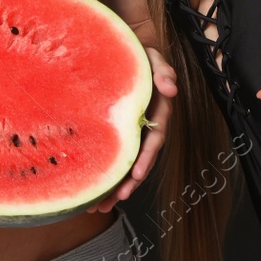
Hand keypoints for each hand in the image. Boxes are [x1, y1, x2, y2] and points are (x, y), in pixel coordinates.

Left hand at [88, 46, 179, 212]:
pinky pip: (113, 157)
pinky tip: (89, 191)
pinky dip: (104, 175)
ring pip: (126, 164)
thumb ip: (163, 71)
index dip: (147, 157)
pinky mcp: (116, 135)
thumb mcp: (152, 58)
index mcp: (158, 113)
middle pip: (140, 160)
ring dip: (115, 186)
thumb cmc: (139, 56)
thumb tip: (171, 90)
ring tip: (98, 207)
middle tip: (116, 199)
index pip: (155, 139)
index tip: (137, 173)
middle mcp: (146, 127)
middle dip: (130, 182)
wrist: (121, 53)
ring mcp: (131, 133)